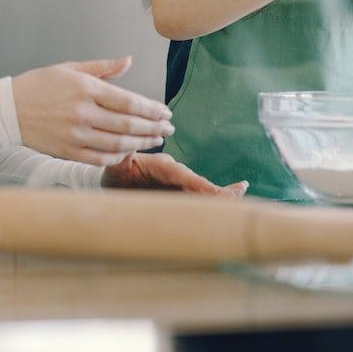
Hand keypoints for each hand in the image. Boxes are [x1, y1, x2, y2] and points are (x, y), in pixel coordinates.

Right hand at [12, 56, 173, 166]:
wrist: (7, 110)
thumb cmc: (39, 85)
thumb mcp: (70, 68)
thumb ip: (103, 67)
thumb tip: (129, 60)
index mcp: (85, 89)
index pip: (128, 101)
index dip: (151, 109)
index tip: (166, 112)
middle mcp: (82, 113)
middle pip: (128, 124)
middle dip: (153, 128)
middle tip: (169, 129)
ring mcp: (75, 134)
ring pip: (117, 143)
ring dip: (141, 143)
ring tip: (156, 140)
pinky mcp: (67, 151)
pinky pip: (100, 158)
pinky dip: (118, 157)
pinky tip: (130, 152)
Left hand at [101, 152, 248, 196]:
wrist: (113, 183)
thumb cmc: (114, 175)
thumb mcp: (115, 167)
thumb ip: (121, 161)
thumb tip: (123, 153)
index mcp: (159, 166)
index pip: (179, 174)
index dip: (195, 183)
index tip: (211, 191)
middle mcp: (173, 174)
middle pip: (196, 183)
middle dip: (214, 191)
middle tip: (235, 194)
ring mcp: (178, 185)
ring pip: (201, 192)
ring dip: (219, 195)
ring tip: (239, 194)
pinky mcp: (179, 196)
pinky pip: (198, 199)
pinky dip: (216, 200)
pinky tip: (235, 196)